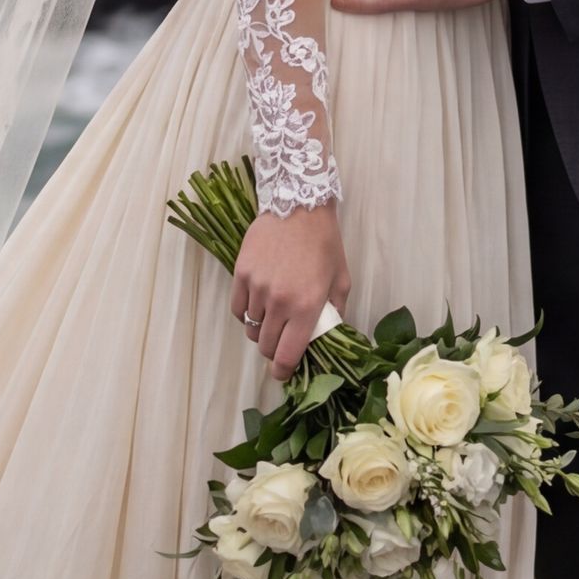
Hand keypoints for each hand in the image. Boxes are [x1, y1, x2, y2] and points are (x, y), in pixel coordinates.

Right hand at [232, 204, 349, 376]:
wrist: (298, 205)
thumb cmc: (325, 243)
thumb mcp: (341, 280)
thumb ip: (335, 313)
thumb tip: (330, 338)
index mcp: (307, 306)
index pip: (287, 354)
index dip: (283, 371)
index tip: (282, 373)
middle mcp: (280, 301)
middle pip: (265, 345)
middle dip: (273, 350)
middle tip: (281, 343)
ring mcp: (257, 288)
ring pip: (250, 327)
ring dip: (260, 330)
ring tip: (271, 319)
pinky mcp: (241, 274)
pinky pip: (237, 308)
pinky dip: (245, 313)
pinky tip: (257, 305)